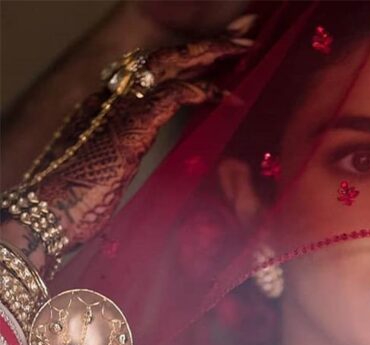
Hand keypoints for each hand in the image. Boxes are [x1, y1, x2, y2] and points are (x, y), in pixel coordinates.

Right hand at [18, 22, 253, 251]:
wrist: (48, 213)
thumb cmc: (73, 201)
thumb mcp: (103, 168)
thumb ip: (123, 151)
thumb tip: (134, 157)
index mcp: (104, 104)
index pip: (151, 70)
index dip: (186, 60)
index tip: (215, 55)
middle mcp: (110, 96)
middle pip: (164, 58)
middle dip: (207, 44)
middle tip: (244, 30)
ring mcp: (119, 106)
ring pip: (171, 65)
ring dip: (212, 54)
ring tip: (244, 46)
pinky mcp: (132, 124)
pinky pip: (174, 96)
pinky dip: (203, 92)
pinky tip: (227, 95)